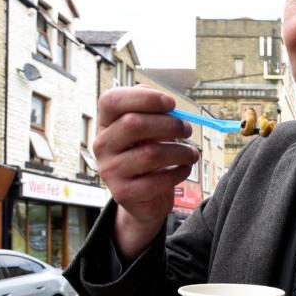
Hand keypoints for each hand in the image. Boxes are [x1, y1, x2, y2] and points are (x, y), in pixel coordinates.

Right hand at [94, 86, 198, 258]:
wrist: (144, 198)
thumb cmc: (147, 155)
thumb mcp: (147, 131)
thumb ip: (152, 112)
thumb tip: (167, 103)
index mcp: (106, 123)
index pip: (112, 100)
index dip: (143, 97)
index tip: (172, 103)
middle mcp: (102, 145)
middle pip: (133, 124)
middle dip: (169, 124)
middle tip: (187, 129)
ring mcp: (110, 170)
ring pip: (150, 154)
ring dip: (180, 151)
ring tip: (192, 153)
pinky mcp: (124, 193)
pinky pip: (157, 180)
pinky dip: (178, 172)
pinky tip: (184, 169)